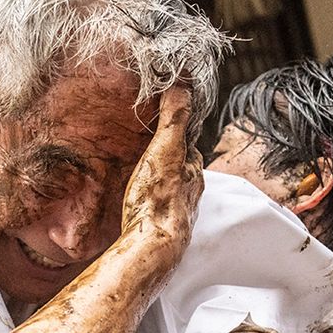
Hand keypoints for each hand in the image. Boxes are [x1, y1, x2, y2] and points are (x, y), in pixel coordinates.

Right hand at [119, 86, 202, 257]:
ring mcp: (178, 216)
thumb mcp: (165, 149)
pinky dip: (151, 207)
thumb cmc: (157, 200)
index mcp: (192, 173)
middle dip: (170, 162)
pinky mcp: (162, 234)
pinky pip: (158, 214)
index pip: (189, 147)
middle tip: (152, 152)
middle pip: (182, 172)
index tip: (166, 126)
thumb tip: (184, 83)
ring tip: (144, 179)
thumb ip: (174, 117)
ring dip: (160, 186)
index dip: (177, 136)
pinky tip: (139, 210)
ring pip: (172, 194)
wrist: (152, 248)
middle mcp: (191, 195)